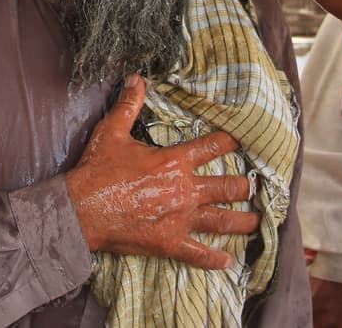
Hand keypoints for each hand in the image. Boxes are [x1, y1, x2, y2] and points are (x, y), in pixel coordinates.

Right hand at [64, 74, 258, 268]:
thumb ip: (128, 105)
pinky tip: (229, 262)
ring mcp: (180, 219)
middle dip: (245, 186)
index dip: (232, 142)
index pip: (212, 147)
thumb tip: (135, 78)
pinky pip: (199, 254)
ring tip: (259, 221)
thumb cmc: (98, 170)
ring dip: (244, 221)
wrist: (82, 209)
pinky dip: (215, 260)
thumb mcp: (112, 132)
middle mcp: (185, 190)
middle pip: (227, 187)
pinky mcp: (170, 243)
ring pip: (223, 221)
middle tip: (258, 186)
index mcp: (174, 161)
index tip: (246, 141)